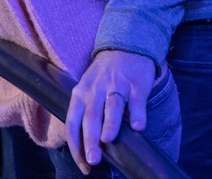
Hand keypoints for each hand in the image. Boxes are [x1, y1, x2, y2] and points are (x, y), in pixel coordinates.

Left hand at [66, 49, 155, 172]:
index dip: (75, 143)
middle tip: (93, 159)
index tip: (82, 163)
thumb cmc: (103, 76)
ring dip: (110, 123)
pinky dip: (138, 114)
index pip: (73, 120)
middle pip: (90, 116)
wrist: (125, 47)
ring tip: (108, 140)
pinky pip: (136, 101)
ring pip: (111, 106)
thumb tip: (86, 145)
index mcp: (80, 93)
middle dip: (90, 139)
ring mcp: (117, 86)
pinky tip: (138, 127)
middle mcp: (96, 89)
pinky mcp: (136, 85)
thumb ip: (86, 113)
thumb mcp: (87, 89)